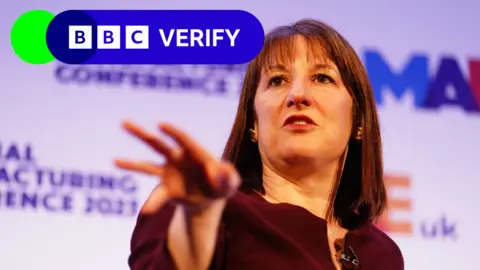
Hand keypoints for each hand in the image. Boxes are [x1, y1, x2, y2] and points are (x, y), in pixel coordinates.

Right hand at [114, 121, 240, 213]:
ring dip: (132, 163)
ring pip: (147, 166)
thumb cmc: (223, 183)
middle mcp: (178, 158)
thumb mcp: (231, 182)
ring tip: (115, 160)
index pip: (183, 139)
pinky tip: (146, 213)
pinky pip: (156, 196)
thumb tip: (218, 172)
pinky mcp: (166, 189)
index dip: (173, 132)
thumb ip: (228, 177)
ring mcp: (169, 173)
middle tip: (123, 122)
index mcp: (195, 152)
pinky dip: (152, 205)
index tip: (160, 125)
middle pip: (157, 144)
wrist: (211, 197)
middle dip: (142, 134)